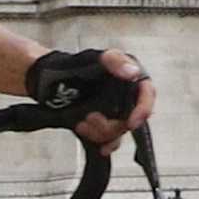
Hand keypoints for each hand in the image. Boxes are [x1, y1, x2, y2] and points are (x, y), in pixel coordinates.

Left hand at [24, 45, 155, 148]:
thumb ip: (114, 60)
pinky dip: (98, 140)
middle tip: (91, 117)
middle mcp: (126, 97)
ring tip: (82, 122)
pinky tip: (86, 133)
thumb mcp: (95, 58)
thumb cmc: (74, 65)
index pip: (147, 94)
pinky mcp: (103, 124)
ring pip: (117, 132)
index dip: (143, 109)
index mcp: (130, 79)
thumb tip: (133, 72)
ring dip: (100, 132)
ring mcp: (114, 112)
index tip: (132, 121)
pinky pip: (108, 139)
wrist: (51, 80)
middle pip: (130, 120)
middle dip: (111, 124)